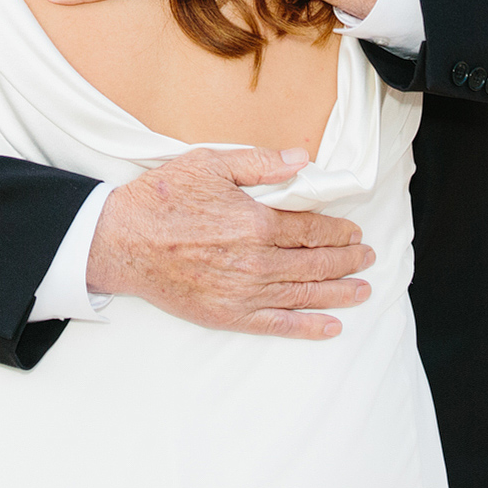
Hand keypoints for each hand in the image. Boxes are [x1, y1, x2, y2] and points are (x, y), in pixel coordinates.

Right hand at [86, 146, 375, 338]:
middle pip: (314, 264)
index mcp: (255, 223)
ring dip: (338, 292)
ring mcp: (242, 292)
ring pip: (303, 293)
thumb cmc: (162, 199)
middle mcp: (255, 262)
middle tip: (368, 259)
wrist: (119, 241)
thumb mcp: (211, 164)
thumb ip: (260, 163)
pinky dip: (307, 326)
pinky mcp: (227, 314)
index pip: (311, 230)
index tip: (355, 233)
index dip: (338, 232)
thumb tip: (302, 160)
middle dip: (347, 261)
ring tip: (362, 291)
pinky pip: (276, 324)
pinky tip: (331, 327)